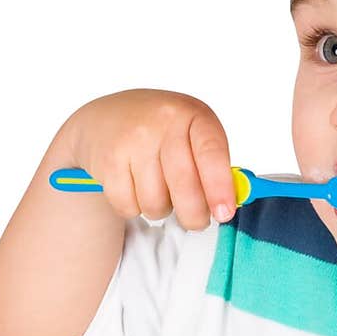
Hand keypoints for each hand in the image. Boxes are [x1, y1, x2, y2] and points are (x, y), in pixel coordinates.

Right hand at [64, 88, 237, 229]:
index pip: (211, 152)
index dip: (220, 187)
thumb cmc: (161, 133)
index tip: (224, 213)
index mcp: (193, 114)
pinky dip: (133, 208)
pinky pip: (129, 206)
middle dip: (193, 215)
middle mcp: (162, 122)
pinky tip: (133, 188)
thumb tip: (231, 204)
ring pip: (156, 203)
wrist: (105, 118)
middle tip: (195, 220)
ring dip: (160, 209)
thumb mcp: (192, 134)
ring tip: (157, 190)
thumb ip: (214, 166)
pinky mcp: (107, 160)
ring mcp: (132, 139)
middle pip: (185, 186)